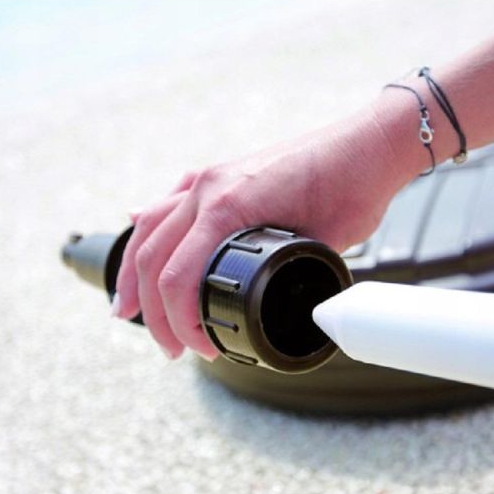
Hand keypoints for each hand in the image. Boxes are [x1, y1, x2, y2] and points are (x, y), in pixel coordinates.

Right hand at [112, 96, 419, 359]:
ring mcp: (210, 178)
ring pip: (151, 227)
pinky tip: (137, 227)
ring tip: (127, 307)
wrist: (366, 145)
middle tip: (170, 348)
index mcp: (227, 206)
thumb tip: (276, 313)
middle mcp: (208, 188)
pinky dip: (150, 223)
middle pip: (152, 256)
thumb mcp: (323, 244)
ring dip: (135, 271)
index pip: (177, 277)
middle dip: (154, 311)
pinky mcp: (220, 175)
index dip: (181, 323)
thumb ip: (288, 273)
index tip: (202, 348)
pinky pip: (171, 200)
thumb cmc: (353, 188)